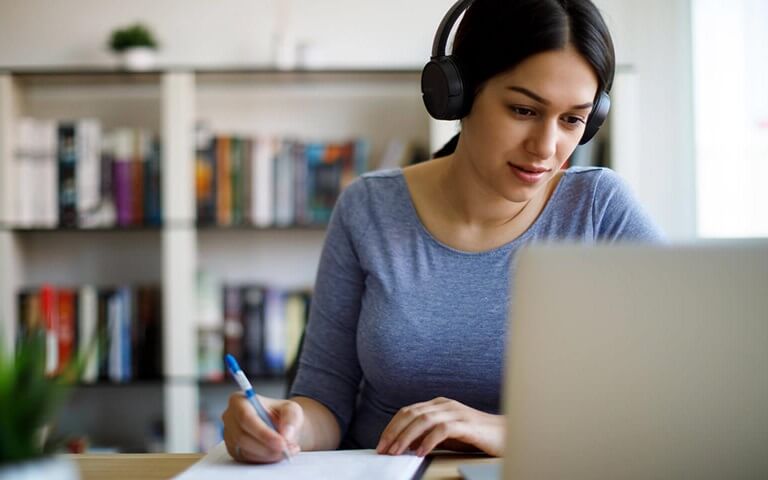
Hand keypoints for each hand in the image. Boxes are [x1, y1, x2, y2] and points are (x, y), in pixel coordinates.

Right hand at [222, 393, 302, 462]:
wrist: (280, 426)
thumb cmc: (280, 413)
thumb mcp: (291, 409)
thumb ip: (290, 418)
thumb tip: (286, 433)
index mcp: (239, 400)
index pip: (246, 417)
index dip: (263, 432)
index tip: (281, 442)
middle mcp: (230, 418)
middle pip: (243, 437)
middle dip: (267, 446)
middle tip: (287, 449)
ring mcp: (230, 435)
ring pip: (246, 450)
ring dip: (269, 454)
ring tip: (288, 450)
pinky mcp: (234, 451)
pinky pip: (248, 459)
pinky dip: (265, 459)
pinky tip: (278, 454)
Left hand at [375, 397, 503, 456]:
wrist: (506, 435)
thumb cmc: (476, 436)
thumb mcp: (447, 435)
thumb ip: (428, 435)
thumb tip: (406, 445)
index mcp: (438, 404)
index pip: (407, 411)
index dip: (392, 427)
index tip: (382, 444)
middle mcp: (444, 405)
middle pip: (411, 414)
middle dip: (394, 432)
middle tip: (384, 450)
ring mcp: (456, 412)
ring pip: (423, 420)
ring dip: (406, 437)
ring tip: (396, 452)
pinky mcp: (466, 425)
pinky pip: (442, 430)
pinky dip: (428, 441)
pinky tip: (420, 452)